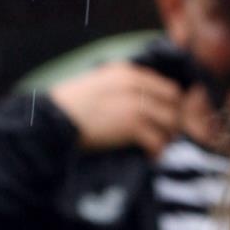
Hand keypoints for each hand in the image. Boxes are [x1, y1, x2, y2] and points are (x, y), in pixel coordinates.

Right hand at [51, 60, 184, 158]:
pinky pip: (158, 141)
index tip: (166, 121)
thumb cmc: (73, 106)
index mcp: (128, 73)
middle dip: (173, 122)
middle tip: (164, 136)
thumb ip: (124, 88)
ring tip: (157, 147)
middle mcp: (135, 85)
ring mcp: (135, 105)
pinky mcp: (131, 125)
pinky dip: (157, 151)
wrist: (55, 119)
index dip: (171, 106)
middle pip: (174, 104)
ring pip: (170, 122)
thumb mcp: (100, 84)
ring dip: (167, 138)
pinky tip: (149, 156)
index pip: (167, 87)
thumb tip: (146, 103)